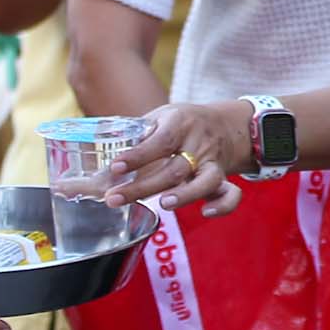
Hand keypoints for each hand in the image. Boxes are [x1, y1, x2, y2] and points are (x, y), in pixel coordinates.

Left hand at [102, 103, 257, 216]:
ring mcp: (213, 163)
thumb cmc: (182, 123)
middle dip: (143, 187)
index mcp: (179, 123)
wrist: (226, 124)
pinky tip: (206, 212)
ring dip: (185, 195)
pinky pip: (230, 194)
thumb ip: (136, 136)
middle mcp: (198, 144)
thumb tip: (99, 159)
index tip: (115, 168)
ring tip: (163, 205)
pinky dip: (222, 205)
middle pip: (174, 169)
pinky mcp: (223, 178)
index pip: (159, 140)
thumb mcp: (161, 117)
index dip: (137, 155)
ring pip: (205, 181)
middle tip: (114, 199)